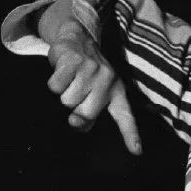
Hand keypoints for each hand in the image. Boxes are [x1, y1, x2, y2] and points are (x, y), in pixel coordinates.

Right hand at [45, 33, 141, 154]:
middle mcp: (107, 80)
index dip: (130, 135)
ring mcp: (91, 69)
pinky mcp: (73, 61)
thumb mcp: (96, 90)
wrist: (78, 37)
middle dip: (75, 109)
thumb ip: (90, 112)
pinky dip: (53, 83)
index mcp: (117, 91)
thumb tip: (75, 122)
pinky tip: (61, 73)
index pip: (125, 116)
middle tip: (76, 93)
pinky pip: (55, 86)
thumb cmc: (86, 72)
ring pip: (67, 100)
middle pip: (84, 114)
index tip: (136, 152)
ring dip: (63, 94)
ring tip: (70, 80)